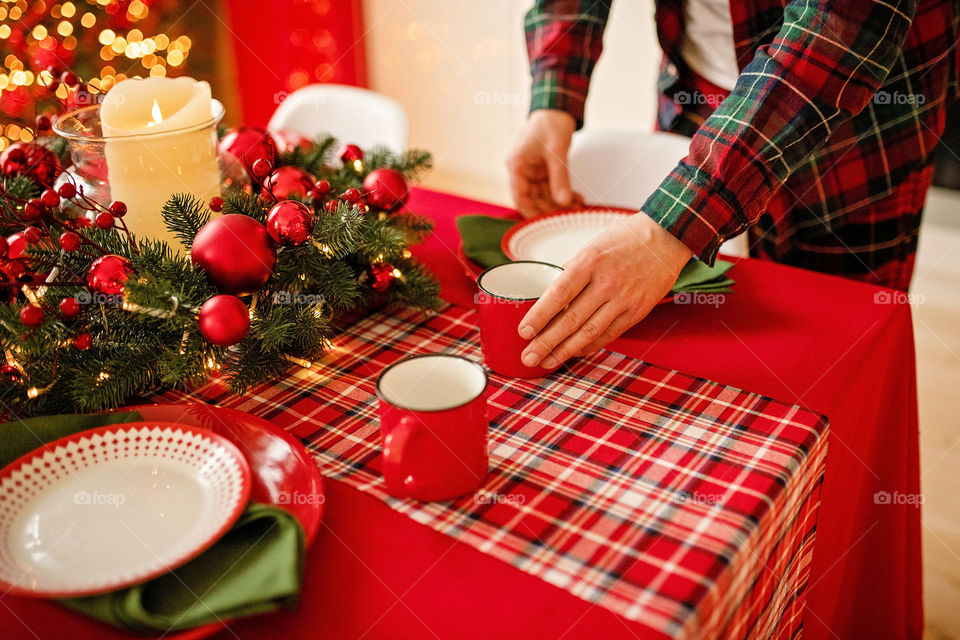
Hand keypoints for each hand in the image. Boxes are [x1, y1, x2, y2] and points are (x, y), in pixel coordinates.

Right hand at [506, 109, 582, 217]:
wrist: (556, 108)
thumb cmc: (551, 123)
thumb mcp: (557, 152)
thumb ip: (560, 178)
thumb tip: (563, 202)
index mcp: (517, 165)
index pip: (519, 196)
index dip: (530, 212)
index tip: (544, 224)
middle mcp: (522, 171)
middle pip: (533, 199)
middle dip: (550, 209)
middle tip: (569, 216)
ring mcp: (533, 172)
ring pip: (544, 196)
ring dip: (560, 203)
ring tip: (577, 208)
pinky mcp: (543, 170)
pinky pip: (551, 188)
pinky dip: (563, 194)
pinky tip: (577, 199)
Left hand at [518, 213, 693, 367]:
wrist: (665, 238)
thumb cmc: (623, 240)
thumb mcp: (591, 247)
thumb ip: (571, 272)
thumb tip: (548, 295)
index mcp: (590, 262)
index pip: (559, 294)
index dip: (539, 316)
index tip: (523, 332)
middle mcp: (607, 282)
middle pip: (571, 319)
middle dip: (546, 342)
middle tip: (528, 357)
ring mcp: (624, 299)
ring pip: (589, 332)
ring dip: (564, 351)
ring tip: (546, 361)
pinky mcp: (637, 311)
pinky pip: (609, 334)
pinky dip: (588, 346)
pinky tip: (573, 352)